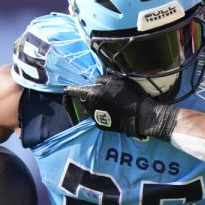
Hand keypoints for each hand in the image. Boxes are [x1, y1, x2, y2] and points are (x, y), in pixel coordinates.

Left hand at [64, 75, 179, 140]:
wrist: (139, 115)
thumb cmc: (129, 95)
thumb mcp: (117, 80)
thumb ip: (103, 79)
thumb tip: (96, 82)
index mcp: (93, 94)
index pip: (77, 90)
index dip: (71, 89)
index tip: (65, 89)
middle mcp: (91, 106)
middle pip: (84, 100)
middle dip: (87, 96)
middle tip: (99, 93)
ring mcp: (96, 117)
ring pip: (90, 109)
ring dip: (94, 105)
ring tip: (107, 103)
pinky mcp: (102, 126)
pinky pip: (97, 116)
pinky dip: (101, 113)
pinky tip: (111, 111)